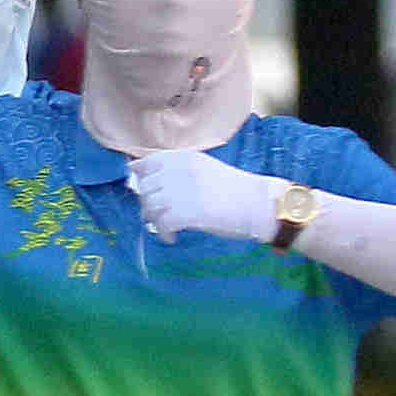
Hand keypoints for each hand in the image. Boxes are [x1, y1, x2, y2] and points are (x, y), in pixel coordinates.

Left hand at [126, 147, 279, 241]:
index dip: (139, 175)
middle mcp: (177, 172)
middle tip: (157, 213)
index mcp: (183, 158)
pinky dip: (164, 233)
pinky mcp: (184, 213)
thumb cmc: (234, 188)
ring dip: (154, 219)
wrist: (258, 202)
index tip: (138, 184)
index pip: (148, 162)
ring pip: (149, 206)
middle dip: (147, 202)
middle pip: (145, 188)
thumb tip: (149, 183)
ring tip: (166, 226)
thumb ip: (178, 172)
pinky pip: (161, 224)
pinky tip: (172, 237)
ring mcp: (179, 192)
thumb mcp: (204, 168)